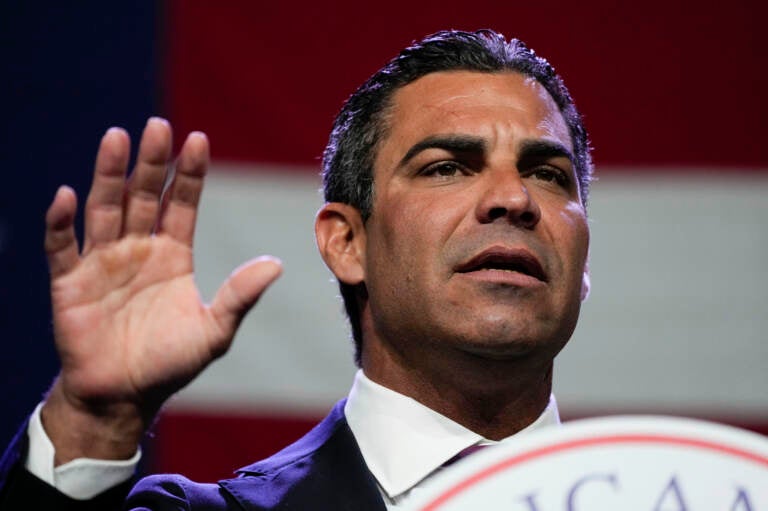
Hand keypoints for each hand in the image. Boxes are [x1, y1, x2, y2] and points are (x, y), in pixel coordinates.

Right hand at [40, 118, 281, 463]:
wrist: (124, 397)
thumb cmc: (170, 363)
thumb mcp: (214, 332)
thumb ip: (240, 296)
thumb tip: (277, 263)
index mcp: (173, 254)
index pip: (182, 203)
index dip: (189, 173)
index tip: (198, 139)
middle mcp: (138, 249)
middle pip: (143, 196)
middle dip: (151, 162)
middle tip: (158, 126)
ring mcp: (102, 262)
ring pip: (104, 208)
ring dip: (108, 175)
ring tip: (116, 138)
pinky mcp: (69, 283)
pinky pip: (62, 247)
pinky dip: (61, 222)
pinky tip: (67, 196)